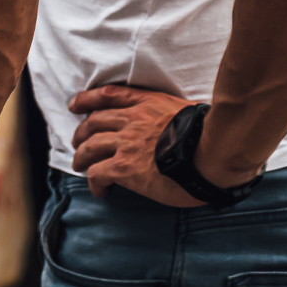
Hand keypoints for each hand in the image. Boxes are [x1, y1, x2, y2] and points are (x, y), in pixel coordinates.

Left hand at [70, 85, 204, 205]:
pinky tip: (100, 191)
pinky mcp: (125, 167)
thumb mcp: (185, 111)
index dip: (87, 99)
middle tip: (78, 142)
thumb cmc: (208, 135)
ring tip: (80, 165)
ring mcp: (126, 143)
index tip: (74, 104)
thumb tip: (172, 125)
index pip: (109, 95)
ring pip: (90, 146)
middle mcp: (131, 119)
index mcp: (146, 103)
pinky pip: (98, 173)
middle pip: (94, 122)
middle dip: (81, 133)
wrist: (211, 152)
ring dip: (81, 156)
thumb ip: (169, 114)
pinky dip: (94, 182)